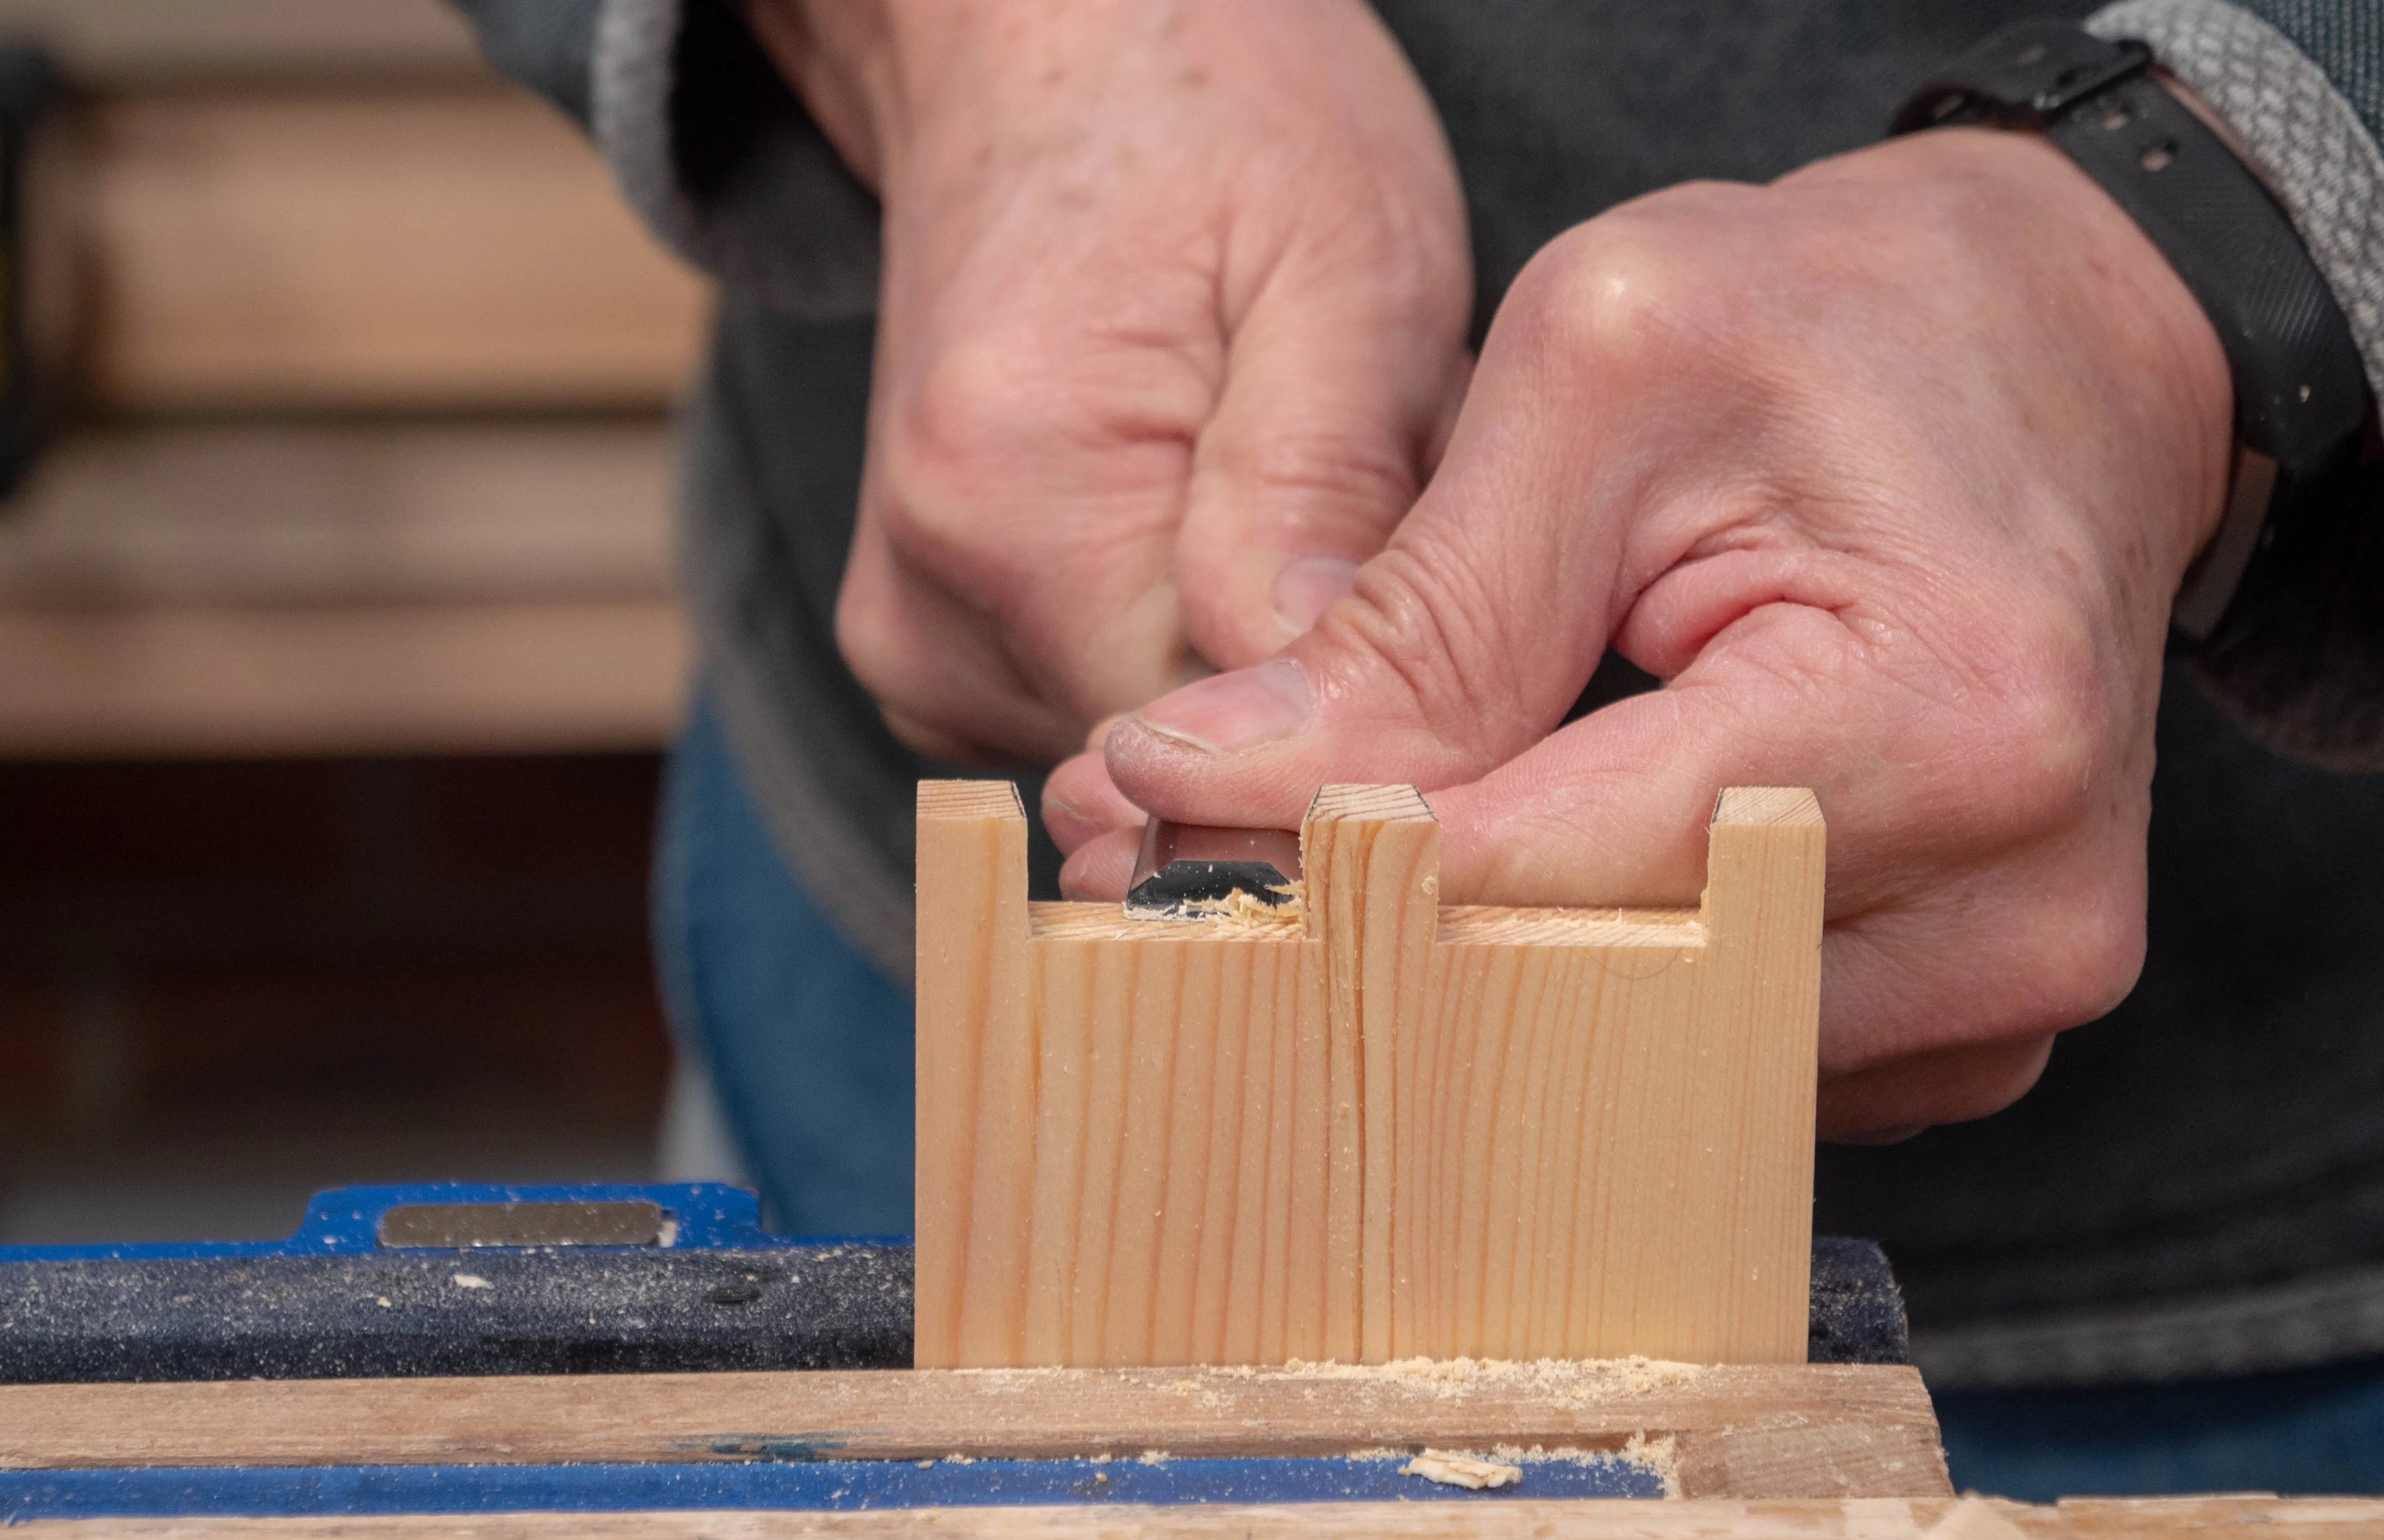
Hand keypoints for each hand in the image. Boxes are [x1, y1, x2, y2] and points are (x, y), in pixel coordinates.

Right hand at [738, 0, 1471, 763]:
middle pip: (1197, 769)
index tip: (1465, 628)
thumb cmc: (1216, 120)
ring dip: (1262, 660)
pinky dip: (1193, 649)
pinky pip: (1108, 711)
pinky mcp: (930, 652)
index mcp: (1018, 511)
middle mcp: (934, 610)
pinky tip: (1222, 523)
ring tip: (1296, 490)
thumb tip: (1335, 717)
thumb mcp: (1342, 259)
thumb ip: (1329, 489)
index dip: (1382, 725)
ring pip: (1160, 750)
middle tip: (1384, 504)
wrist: (1042, 44)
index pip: (1240, 759)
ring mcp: (918, 644)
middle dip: (1326, 677)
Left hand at [1046, 129, 2232, 1139]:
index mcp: (1949, 714)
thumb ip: (1421, 606)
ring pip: (1644, 1047)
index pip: (1557, 866)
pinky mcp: (1976, 1021)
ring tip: (1348, 836)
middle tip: (1169, 847)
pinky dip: (1598, 976)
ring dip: (1474, 967)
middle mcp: (2019, 899)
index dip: (1327, 857)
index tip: (1140, 815)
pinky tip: (1522, 867)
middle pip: (1599, 993)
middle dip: (1372, 931)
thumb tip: (1199, 781)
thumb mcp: (1603, 368)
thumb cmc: (1841, 321)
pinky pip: (1722, 1051)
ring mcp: (2011, 984)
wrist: (2069, 353)